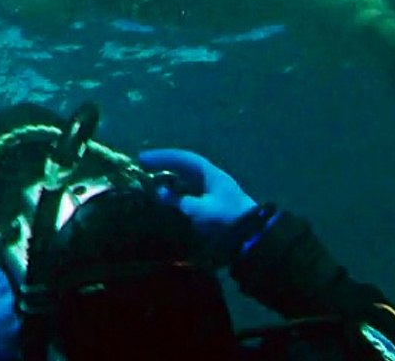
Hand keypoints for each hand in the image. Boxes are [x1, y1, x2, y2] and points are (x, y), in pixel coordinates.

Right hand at [137, 148, 257, 239]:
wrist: (252, 237)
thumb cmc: (227, 220)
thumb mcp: (202, 211)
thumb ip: (180, 201)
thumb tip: (160, 192)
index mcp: (211, 174)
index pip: (183, 159)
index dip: (163, 157)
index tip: (143, 159)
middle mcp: (210, 179)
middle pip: (183, 166)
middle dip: (163, 165)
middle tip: (142, 165)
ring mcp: (211, 191)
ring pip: (185, 179)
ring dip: (168, 178)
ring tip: (150, 181)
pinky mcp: (210, 204)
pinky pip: (188, 192)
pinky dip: (175, 192)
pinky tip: (165, 197)